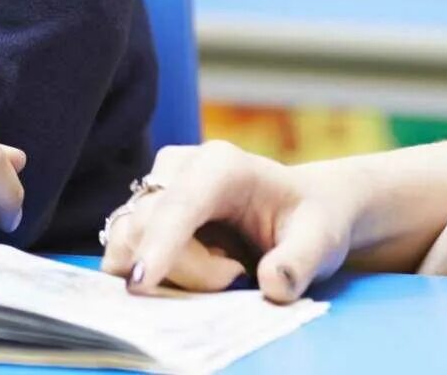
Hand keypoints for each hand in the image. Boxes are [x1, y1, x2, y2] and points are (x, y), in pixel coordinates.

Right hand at [100, 141, 360, 301]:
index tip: (141, 282)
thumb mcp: (320, 241)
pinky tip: (196, 269)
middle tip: (236, 275)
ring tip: (222, 270)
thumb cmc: (310, 220)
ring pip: (130, 241)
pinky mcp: (144, 211)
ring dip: (167, 273)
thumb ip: (299, 261)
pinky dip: (154, 273)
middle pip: (149, 228)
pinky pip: (126, 252)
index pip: (180, 203)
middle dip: (186, 272)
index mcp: (222, 163)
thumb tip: (272, 283)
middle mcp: (180, 167)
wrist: (300, 209)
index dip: (159, 242)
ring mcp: (157, 187)